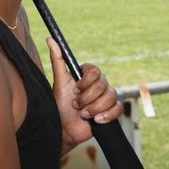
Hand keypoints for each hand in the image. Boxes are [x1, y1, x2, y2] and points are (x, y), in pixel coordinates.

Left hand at [46, 37, 122, 151]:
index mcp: (87, 75)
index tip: (75, 90)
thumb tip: (50, 39)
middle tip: (76, 105)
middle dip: (87, 98)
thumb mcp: (59, 82)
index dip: (86, 82)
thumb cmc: (60, 105)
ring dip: (94, 108)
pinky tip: (96, 120)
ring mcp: (106, 97)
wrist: (65, 129)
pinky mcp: (111, 110)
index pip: (95, 70)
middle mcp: (98, 84)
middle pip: (103, 85)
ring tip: (84, 114)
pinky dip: (106, 115)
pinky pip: (118, 108)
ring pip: (111, 96)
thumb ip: (57, 60)